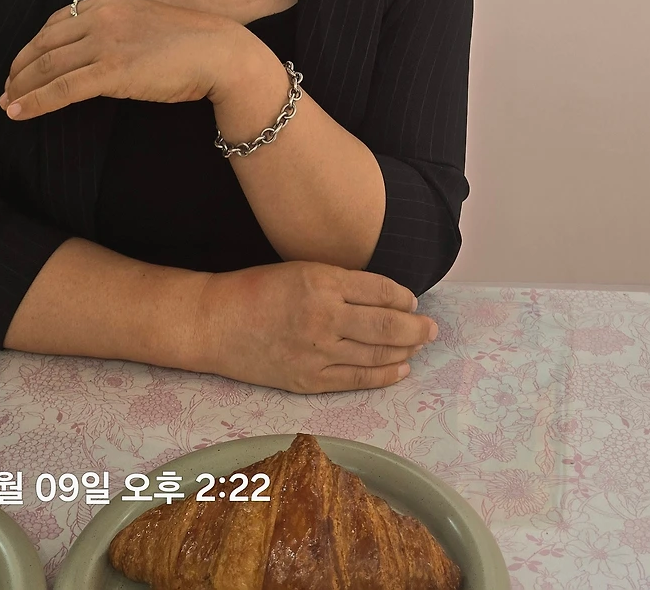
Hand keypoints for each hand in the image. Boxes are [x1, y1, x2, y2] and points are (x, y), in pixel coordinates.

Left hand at [0, 0, 247, 119]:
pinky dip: (34, 102)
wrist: (219, 53)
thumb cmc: (189, 44)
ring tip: (7, 104)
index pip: (55, 22)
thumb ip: (114, 29)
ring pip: (47, 67)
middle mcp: (101, 16)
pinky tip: (18, 113)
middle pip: (43, 44)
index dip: (32, 47)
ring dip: (20, 88)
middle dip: (19, 69)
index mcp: (108, 0)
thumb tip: (88, 53)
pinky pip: (61, 89)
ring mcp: (106, 42)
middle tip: (6, 90)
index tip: (21, 66)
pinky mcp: (112, 70)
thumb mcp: (143, 22)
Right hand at [195, 263, 438, 392]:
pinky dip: (383, 376)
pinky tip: (401, 370)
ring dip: (404, 351)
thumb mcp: (300, 269)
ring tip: (420, 346)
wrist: (216, 322)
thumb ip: (339, 282)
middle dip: (415, 327)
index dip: (403, 296)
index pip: (378, 290)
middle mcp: (324, 317)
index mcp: (322, 281)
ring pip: (375, 354)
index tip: (413, 300)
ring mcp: (316, 352)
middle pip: (384, 324)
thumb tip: (382, 295)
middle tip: (433, 328)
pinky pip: (355, 380)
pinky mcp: (307, 380)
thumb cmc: (256, 289)